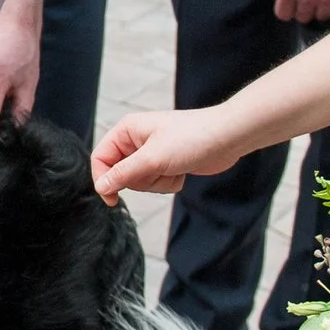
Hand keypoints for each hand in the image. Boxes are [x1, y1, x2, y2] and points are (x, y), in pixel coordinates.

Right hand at [90, 107, 250, 204]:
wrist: (228, 138)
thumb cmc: (192, 138)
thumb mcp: (153, 158)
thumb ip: (124, 173)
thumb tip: (101, 187)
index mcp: (127, 130)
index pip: (101, 158)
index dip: (103, 179)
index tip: (112, 199)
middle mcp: (136, 141)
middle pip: (120, 174)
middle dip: (140, 180)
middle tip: (157, 170)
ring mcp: (152, 153)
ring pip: (140, 182)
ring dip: (157, 182)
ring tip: (173, 169)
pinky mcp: (167, 164)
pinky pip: (157, 184)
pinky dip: (169, 183)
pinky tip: (182, 171)